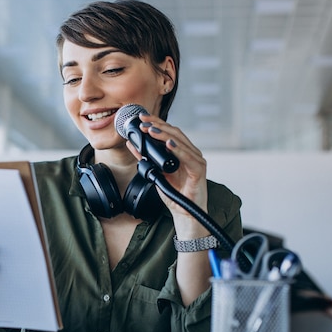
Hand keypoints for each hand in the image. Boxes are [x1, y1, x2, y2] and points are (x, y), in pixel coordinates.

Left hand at [126, 113, 208, 234]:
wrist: (184, 213)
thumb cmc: (174, 193)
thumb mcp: (155, 172)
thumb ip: (146, 158)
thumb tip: (132, 144)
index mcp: (181, 152)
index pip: (168, 132)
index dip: (155, 123)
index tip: (141, 118)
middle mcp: (190, 153)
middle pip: (174, 133)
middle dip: (157, 125)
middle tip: (143, 122)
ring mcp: (196, 160)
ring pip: (180, 142)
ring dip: (164, 134)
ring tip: (151, 130)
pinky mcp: (199, 170)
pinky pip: (188, 157)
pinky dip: (178, 149)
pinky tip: (169, 144)